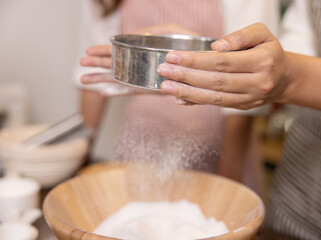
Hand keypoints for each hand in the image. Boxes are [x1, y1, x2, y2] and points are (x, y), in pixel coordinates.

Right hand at [80, 24, 199, 96]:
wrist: (206, 62)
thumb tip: (134, 37)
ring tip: (84, 79)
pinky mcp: (154, 88)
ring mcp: (147, 78)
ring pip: (120, 79)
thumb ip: (152, 33)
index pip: (120, 52)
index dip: (104, 52)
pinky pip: (133, 91)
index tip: (89, 52)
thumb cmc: (191, 44)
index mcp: (145, 51)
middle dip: (98, 65)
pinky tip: (104, 92)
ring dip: (103, 79)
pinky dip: (118, 92)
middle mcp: (143, 66)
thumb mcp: (170, 31)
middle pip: (116, 66)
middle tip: (81, 65)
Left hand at [158, 23, 290, 109]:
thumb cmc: (269, 51)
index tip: (173, 56)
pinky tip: (179, 98)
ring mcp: (249, 98)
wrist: (284, 78)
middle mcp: (257, 83)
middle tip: (164, 71)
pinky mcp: (242, 107)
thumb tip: (216, 46)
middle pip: (216, 81)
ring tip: (165, 86)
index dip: (196, 60)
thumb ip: (240, 36)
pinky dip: (197, 102)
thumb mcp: (262, 34)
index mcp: (262, 61)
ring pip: (215, 98)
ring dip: (187, 92)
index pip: (223, 61)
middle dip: (186, 76)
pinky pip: (217, 106)